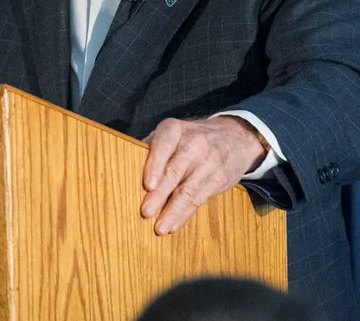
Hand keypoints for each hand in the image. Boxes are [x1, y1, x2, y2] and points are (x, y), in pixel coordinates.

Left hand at [140, 116, 265, 234]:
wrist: (233, 138)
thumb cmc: (190, 139)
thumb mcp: (173, 133)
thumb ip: (151, 149)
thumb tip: (126, 168)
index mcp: (175, 130)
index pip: (163, 145)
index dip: (155, 165)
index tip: (147, 185)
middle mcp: (193, 144)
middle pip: (173, 172)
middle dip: (159, 194)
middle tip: (146, 212)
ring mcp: (208, 162)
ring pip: (187, 190)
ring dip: (172, 211)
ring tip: (159, 228)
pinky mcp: (219, 180)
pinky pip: (199, 199)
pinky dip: (184, 215)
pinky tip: (174, 225)